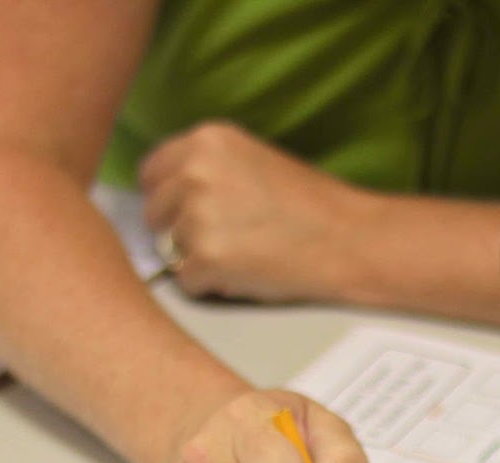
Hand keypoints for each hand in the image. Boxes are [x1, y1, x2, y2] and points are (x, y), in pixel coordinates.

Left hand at [139, 121, 363, 302]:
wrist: (348, 239)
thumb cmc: (309, 206)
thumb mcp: (251, 160)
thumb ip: (207, 168)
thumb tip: (169, 195)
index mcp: (207, 140)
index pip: (151, 171)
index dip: (167, 198)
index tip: (185, 213)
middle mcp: (195, 170)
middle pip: (153, 212)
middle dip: (177, 231)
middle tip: (223, 239)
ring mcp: (198, 214)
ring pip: (168, 250)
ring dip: (196, 259)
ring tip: (242, 254)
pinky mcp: (205, 258)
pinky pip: (186, 281)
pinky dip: (210, 286)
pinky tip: (245, 274)